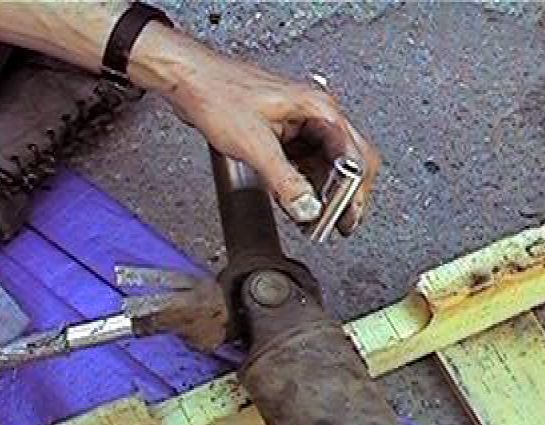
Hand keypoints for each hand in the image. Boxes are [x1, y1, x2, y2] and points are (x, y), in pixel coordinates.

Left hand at [133, 24, 380, 233]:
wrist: (189, 81)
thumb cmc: (217, 94)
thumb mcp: (254, 143)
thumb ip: (284, 181)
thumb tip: (307, 208)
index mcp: (319, 109)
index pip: (355, 157)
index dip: (353, 193)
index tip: (343, 218)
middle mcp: (315, 114)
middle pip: (349, 161)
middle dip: (344, 195)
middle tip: (339, 223)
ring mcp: (301, 123)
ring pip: (327, 164)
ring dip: (322, 191)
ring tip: (313, 217)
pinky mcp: (286, 132)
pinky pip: (305, 162)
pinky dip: (304, 183)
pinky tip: (295, 199)